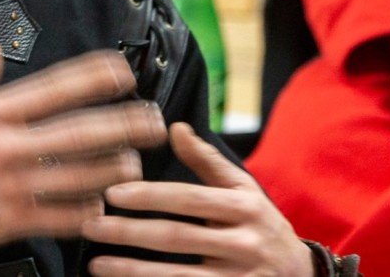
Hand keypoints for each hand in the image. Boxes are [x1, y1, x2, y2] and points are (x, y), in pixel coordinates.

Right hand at [0, 34, 169, 254]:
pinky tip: (104, 206)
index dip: (92, 76)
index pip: (53, 88)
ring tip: (137, 163)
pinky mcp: (12, 220)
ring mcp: (13, 185)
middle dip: (123, 124)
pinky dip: (86, 212)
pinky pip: (60, 216)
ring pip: (78, 176)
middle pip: (78, 132)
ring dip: (113, 169)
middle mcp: (8, 146)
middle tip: (155, 119)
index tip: (122, 70)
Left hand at [81, 123, 313, 276]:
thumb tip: (175, 128)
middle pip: (177, 237)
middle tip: (90, 227)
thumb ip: (207, 161)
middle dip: (128, 232)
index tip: (112, 193)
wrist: (299, 273)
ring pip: (176, 276)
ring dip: (132, 271)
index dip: (149, 196)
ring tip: (96, 264)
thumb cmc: (261, 224)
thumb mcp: (243, 188)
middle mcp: (243, 243)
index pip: (189, 198)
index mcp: (244, 207)